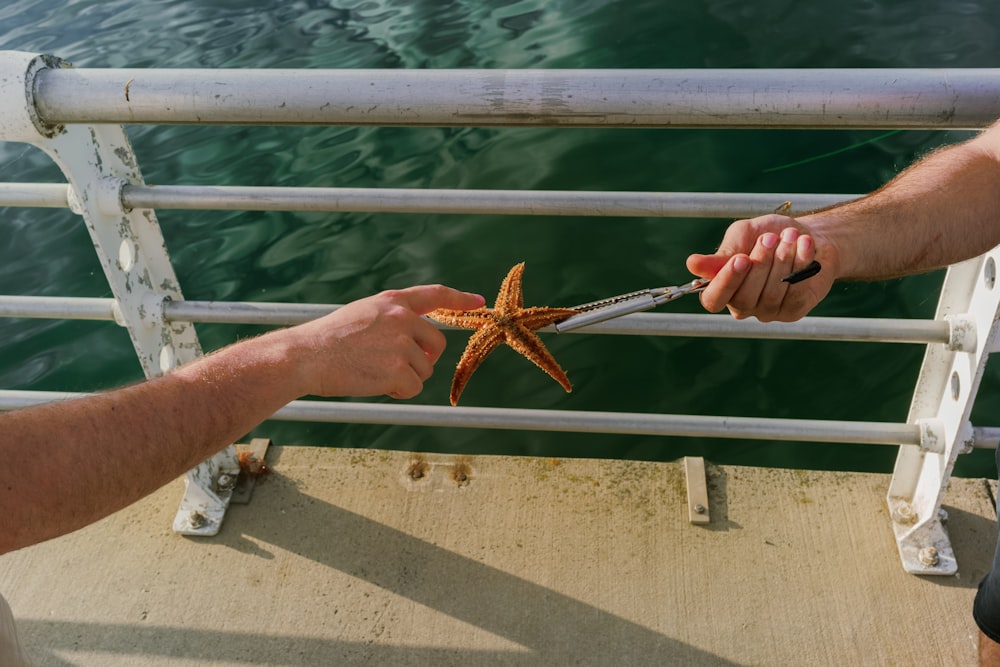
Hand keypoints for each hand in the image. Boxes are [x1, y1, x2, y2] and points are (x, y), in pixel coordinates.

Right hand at [283, 285, 484, 398]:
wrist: (306, 356)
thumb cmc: (329, 340)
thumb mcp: (364, 314)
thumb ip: (393, 320)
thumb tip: (421, 343)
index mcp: (393, 302)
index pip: (435, 295)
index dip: (460, 299)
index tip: (479, 302)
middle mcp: (402, 318)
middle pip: (437, 345)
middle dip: (423, 359)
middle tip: (394, 366)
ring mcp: (401, 344)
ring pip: (424, 370)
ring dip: (405, 378)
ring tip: (373, 372)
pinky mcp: (398, 370)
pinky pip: (414, 388)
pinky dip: (399, 393)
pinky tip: (375, 384)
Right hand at [685, 214, 836, 321]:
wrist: (808, 233)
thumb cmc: (770, 234)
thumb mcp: (742, 235)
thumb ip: (722, 252)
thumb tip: (693, 264)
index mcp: (723, 289)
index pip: (713, 299)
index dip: (725, 282)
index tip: (741, 258)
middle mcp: (742, 306)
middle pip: (744, 298)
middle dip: (760, 265)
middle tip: (769, 238)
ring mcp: (768, 312)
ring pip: (770, 296)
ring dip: (782, 261)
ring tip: (790, 235)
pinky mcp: (793, 311)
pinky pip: (793, 295)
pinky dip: (800, 267)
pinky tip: (804, 245)